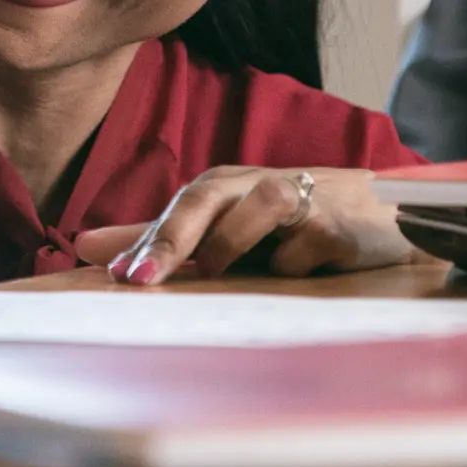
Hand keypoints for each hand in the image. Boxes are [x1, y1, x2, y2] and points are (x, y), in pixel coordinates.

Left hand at [76, 166, 415, 286]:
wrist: (381, 216)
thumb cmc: (293, 221)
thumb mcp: (224, 226)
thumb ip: (159, 237)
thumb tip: (85, 246)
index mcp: (223, 187)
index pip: (175, 211)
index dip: (143, 243)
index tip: (115, 279)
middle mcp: (254, 186)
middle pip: (205, 199)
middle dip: (170, 239)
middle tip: (140, 280)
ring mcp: (298, 201)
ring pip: (255, 210)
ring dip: (231, 243)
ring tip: (217, 270)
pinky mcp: (334, 227)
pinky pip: (303, 250)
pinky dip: (293, 265)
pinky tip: (302, 269)